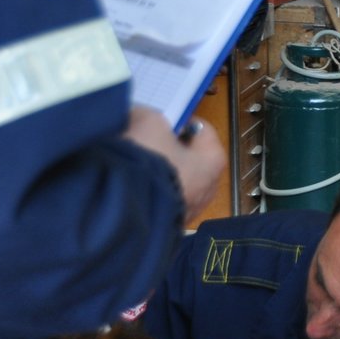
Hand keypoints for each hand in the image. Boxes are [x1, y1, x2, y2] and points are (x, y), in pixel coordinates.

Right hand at [124, 106, 226, 222]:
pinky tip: (127, 180)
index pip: (201, 128)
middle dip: (165, 144)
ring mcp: (190, 208)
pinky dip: (146, 187)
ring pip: (172, 176)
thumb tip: (140, 116)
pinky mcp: (169, 222)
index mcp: (214, 159)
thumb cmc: (148, 160)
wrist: (125, 208)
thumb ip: (149, 115)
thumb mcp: (147, 122)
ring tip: (130, 158)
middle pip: (187, 154)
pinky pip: (159, 196)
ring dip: (154, 166)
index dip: (179, 119)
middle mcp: (209, 186)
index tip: (160, 116)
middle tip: (143, 135)